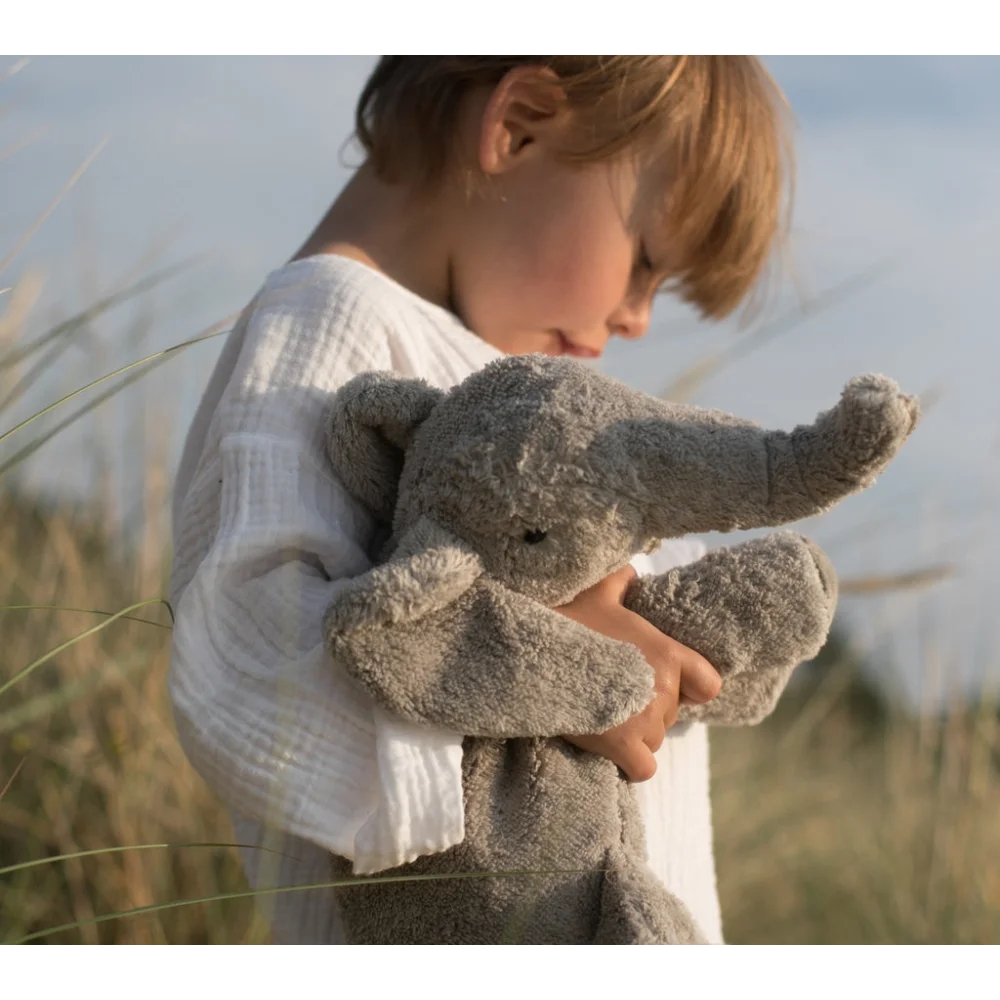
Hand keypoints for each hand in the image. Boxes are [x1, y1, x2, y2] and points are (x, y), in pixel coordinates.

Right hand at [553, 564, 721, 782]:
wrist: (532, 651)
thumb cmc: (567, 618)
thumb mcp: (598, 590)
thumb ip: (622, 581)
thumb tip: (631, 571)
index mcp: (667, 654)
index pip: (708, 684)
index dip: (690, 686)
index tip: (667, 683)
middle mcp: (664, 690)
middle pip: (670, 713)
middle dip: (647, 707)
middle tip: (613, 690)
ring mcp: (645, 721)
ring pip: (653, 739)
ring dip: (634, 732)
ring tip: (602, 711)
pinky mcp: (622, 746)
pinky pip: (642, 768)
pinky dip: (629, 762)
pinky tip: (609, 746)